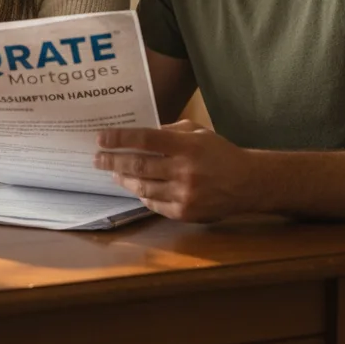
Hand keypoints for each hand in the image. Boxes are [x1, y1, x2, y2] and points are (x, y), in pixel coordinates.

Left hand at [94, 120, 258, 221]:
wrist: (247, 183)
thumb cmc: (220, 153)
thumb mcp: (198, 132)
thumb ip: (170, 131)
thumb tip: (141, 134)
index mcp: (187, 146)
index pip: (145, 139)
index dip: (120, 138)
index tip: (101, 137)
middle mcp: (184, 170)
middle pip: (139, 165)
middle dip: (113, 160)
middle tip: (97, 157)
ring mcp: (183, 194)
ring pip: (142, 186)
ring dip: (124, 179)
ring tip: (113, 172)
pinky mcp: (184, 212)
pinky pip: (154, 203)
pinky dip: (142, 195)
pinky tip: (135, 187)